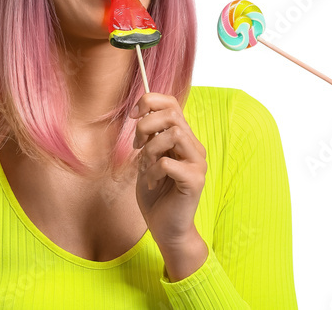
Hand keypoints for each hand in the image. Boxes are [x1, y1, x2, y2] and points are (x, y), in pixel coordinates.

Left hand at [129, 92, 206, 249]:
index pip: (172, 104)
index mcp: (183, 139)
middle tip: (137, 146)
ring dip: (151, 149)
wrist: (166, 229)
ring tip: (146, 167)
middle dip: (147, 125)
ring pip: (174, 134)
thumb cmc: (155, 195)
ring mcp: (198, 163)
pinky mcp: (195, 181)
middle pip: (172, 113)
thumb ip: (149, 138)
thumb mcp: (147, 160)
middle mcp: (194, 147)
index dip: (150, 102)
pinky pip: (168, 163)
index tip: (133, 116)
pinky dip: (153, 172)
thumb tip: (141, 114)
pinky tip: (151, 184)